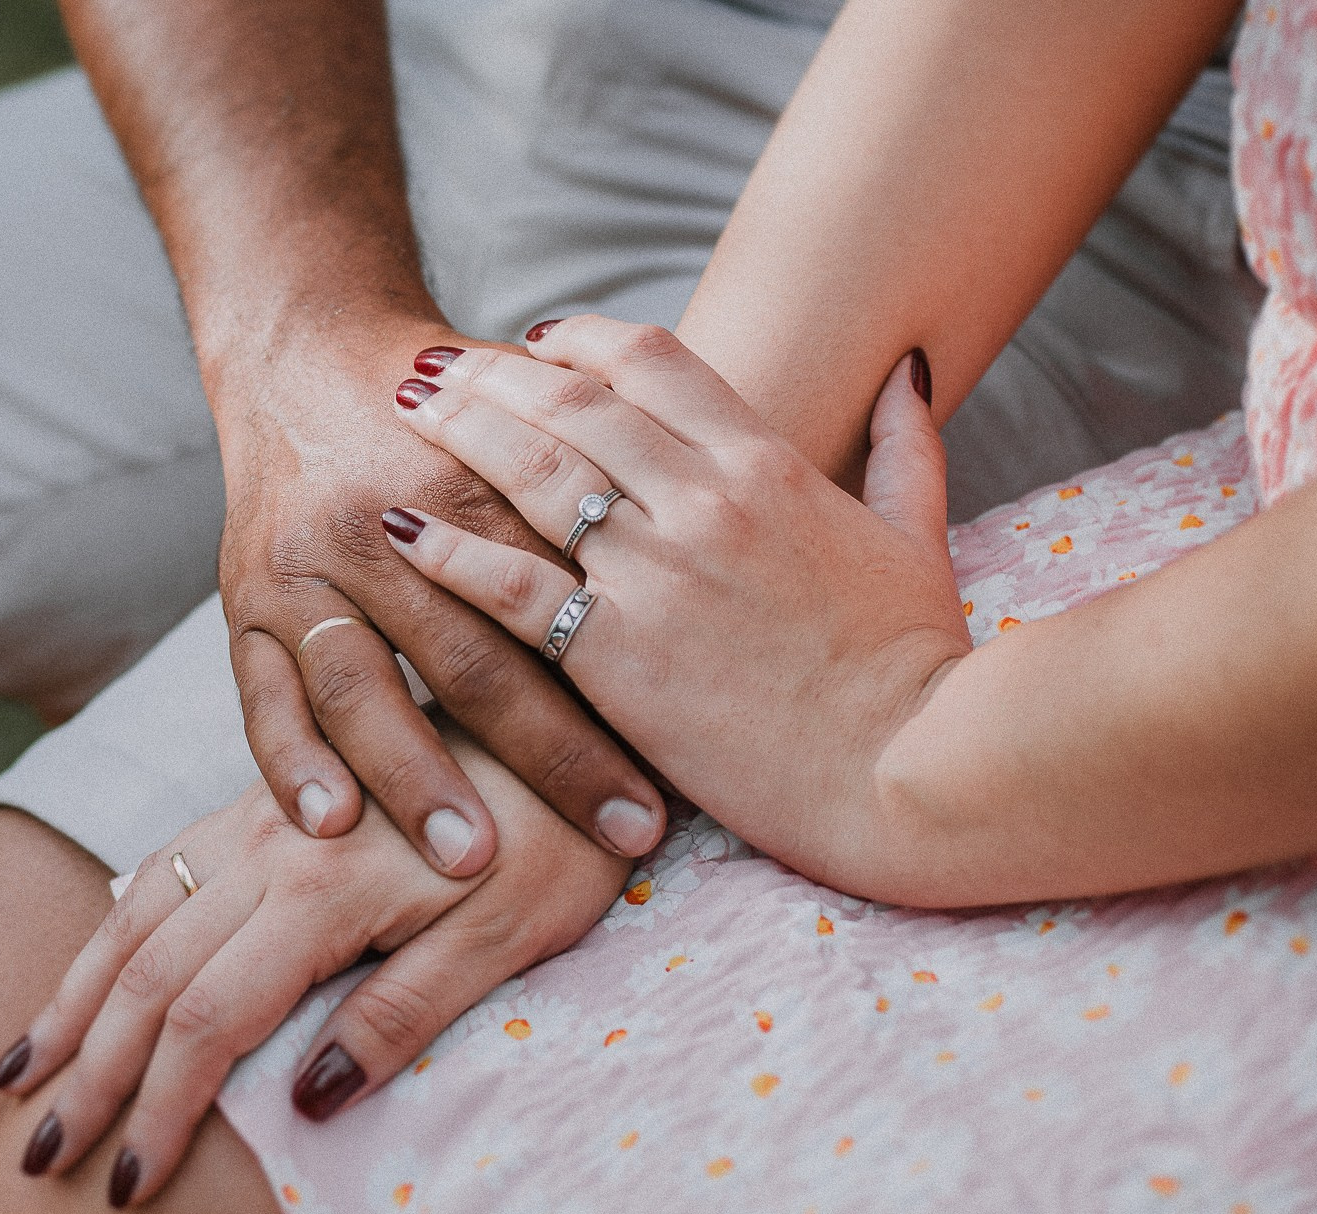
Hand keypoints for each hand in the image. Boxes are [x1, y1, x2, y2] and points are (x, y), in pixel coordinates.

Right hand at [0, 726, 628, 1207]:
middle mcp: (273, 844)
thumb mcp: (514, 935)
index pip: (210, 1019)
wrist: (571, 703)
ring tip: (17, 1074)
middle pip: (148, 971)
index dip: (160, 1108)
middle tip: (40, 1158)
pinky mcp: (274, 797)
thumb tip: (309, 1102)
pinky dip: (108, 929)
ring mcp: (265, 814)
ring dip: (72, 998)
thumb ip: (407, 1011)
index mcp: (325, 890)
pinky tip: (88, 966)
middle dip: (87, 1071)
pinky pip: (162, 865)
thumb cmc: (564, 837)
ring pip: (136, 911)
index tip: (127, 1183)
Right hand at [207, 312, 665, 875]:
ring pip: (359, 686)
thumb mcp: (527, 440)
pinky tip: (326, 826)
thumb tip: (718, 609)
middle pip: (470, 658)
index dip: (623, 695)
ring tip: (469, 865)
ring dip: (414, 779)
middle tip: (621, 839)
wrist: (307, 351)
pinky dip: (290, 762)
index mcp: (468, 484)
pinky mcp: (245, 603)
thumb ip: (597, 511)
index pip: (560, 604)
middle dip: (550, 760)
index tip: (683, 779)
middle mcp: (379, 525)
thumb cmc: (448, 417)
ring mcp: (304, 570)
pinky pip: (262, 697)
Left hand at [382, 316, 971, 882]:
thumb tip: (907, 373)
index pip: (651, 360)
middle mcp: (702, 498)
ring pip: (529, 471)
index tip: (535, 342)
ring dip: (458, 430)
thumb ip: (903, 449)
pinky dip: (445, 549)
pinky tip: (397, 529)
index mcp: (768, 465)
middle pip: (570, 401)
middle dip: (492, 372)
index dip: (581, 339)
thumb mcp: (919, 539)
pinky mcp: (616, 654)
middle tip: (434, 363)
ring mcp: (655, 572)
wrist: (910, 770)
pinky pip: (507, 584)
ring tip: (404, 410)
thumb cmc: (919, 666)